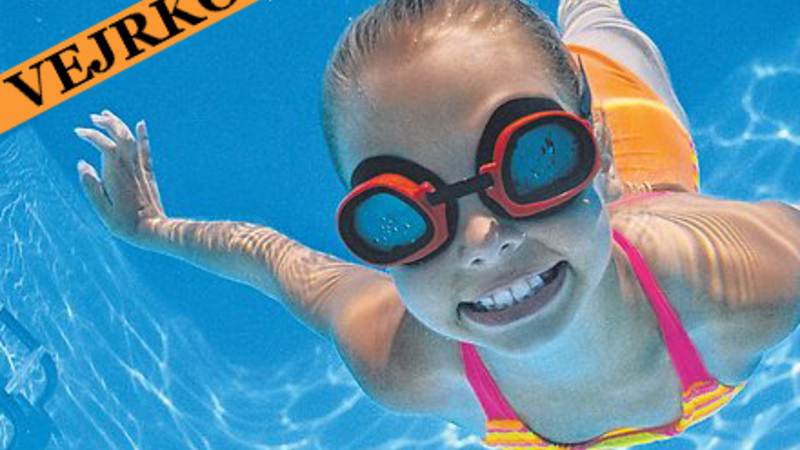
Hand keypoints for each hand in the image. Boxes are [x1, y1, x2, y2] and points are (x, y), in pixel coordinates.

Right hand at [76, 110, 165, 243]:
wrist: (153, 230)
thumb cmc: (125, 224)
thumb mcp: (102, 210)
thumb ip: (91, 187)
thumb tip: (82, 164)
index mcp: (116, 175)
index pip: (105, 145)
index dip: (92, 135)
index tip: (78, 131)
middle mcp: (130, 168)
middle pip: (121, 136)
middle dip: (107, 123)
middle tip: (92, 118)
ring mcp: (141, 170)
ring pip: (132, 140)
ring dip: (119, 125)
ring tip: (106, 114)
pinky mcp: (148, 174)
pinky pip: (146, 151)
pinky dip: (143, 136)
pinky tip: (141, 123)